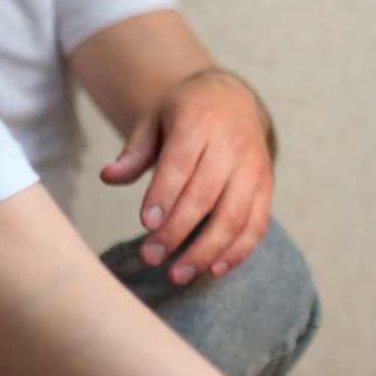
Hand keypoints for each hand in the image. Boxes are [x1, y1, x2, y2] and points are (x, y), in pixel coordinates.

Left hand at [100, 69, 273, 286]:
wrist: (235, 101)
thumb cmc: (187, 115)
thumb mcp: (155, 120)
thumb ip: (134, 152)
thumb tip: (108, 177)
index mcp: (199, 121)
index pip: (180, 164)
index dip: (164, 196)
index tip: (146, 225)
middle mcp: (232, 144)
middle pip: (205, 195)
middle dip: (177, 231)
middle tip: (150, 258)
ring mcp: (254, 167)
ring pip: (234, 216)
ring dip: (206, 250)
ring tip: (179, 274)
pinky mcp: (267, 187)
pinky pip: (257, 225)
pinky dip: (237, 251)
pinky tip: (213, 270)